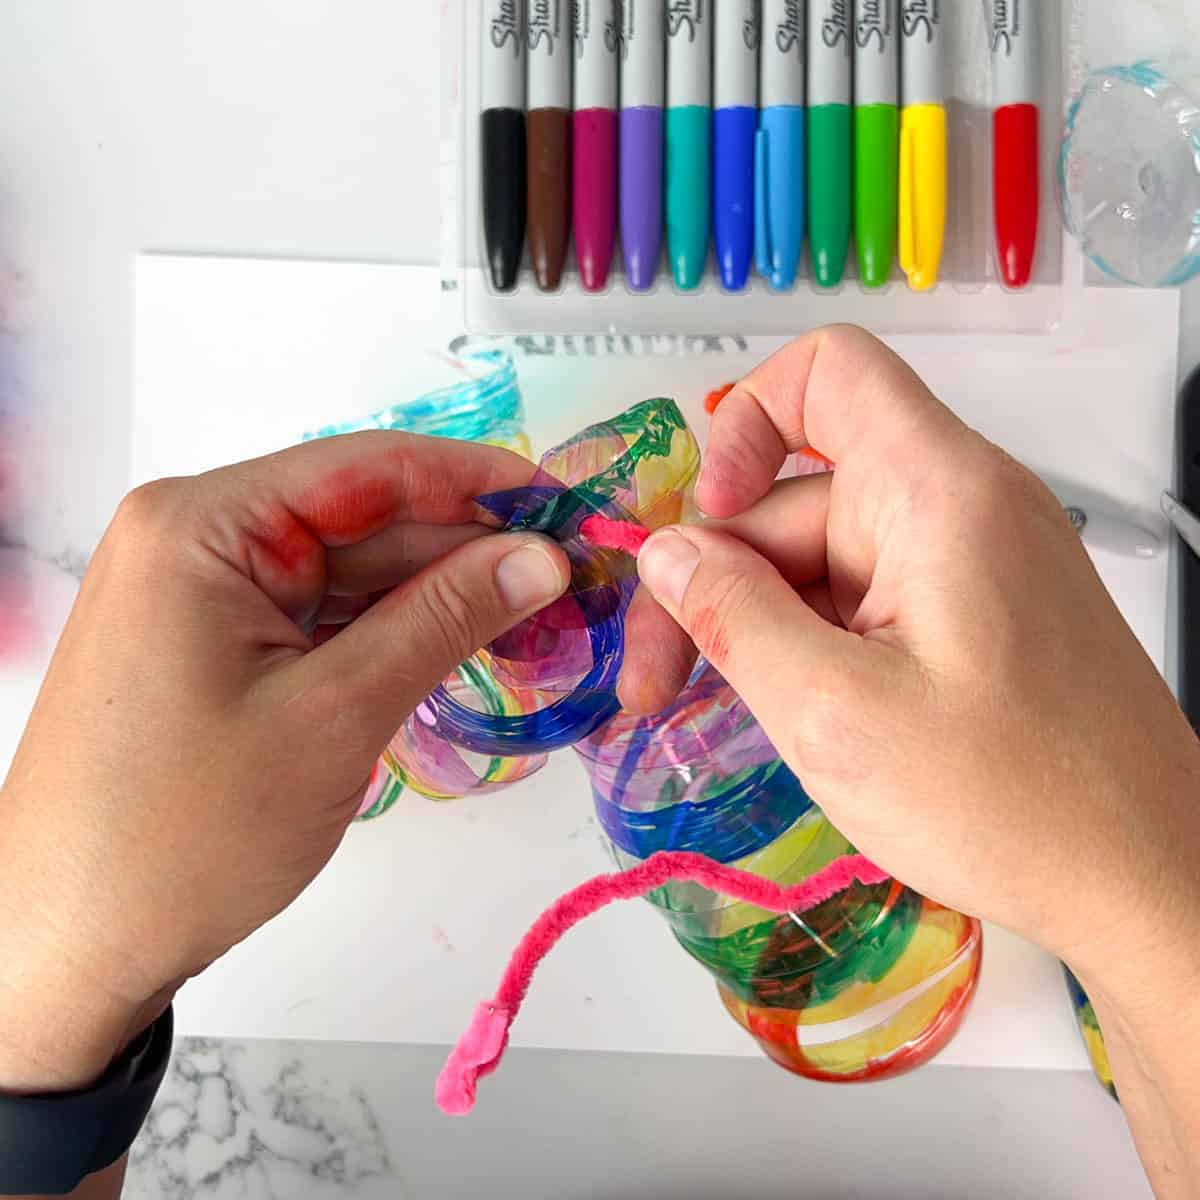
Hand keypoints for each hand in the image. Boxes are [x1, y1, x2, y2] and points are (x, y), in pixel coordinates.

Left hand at [0, 433, 567, 1091]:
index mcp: (204, 524)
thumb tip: (543, 556)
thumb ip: (444, 620)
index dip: (480, 482)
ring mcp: (202, 593)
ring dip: (439, 598)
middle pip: (364, 521)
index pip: (369, 467)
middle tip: (574, 585)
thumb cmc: (188, 833)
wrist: (69, 949)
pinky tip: (463, 648)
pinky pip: (321, 617)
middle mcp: (197, 537)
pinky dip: (392, 634)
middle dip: (468, 551)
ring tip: (540, 622)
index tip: (570, 509)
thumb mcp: (335, 714)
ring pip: (349, 572)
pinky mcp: (214, 644)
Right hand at [620, 326, 1199, 977]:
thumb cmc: (1008, 802)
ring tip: (723, 716)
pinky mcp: (973, 616)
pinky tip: (792, 716)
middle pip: (798, 497)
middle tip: (652, 689)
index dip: (745, 422)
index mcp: (935, 491)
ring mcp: (967, 563)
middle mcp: (955, 505)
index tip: (712, 525)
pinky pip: (862, 601)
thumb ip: (734, 619)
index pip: (829, 372)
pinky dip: (811, 645)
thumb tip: (666, 553)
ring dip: (758, 627)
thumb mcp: (835, 713)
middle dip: (716, 582)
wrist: (1149, 882)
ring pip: (822, 560)